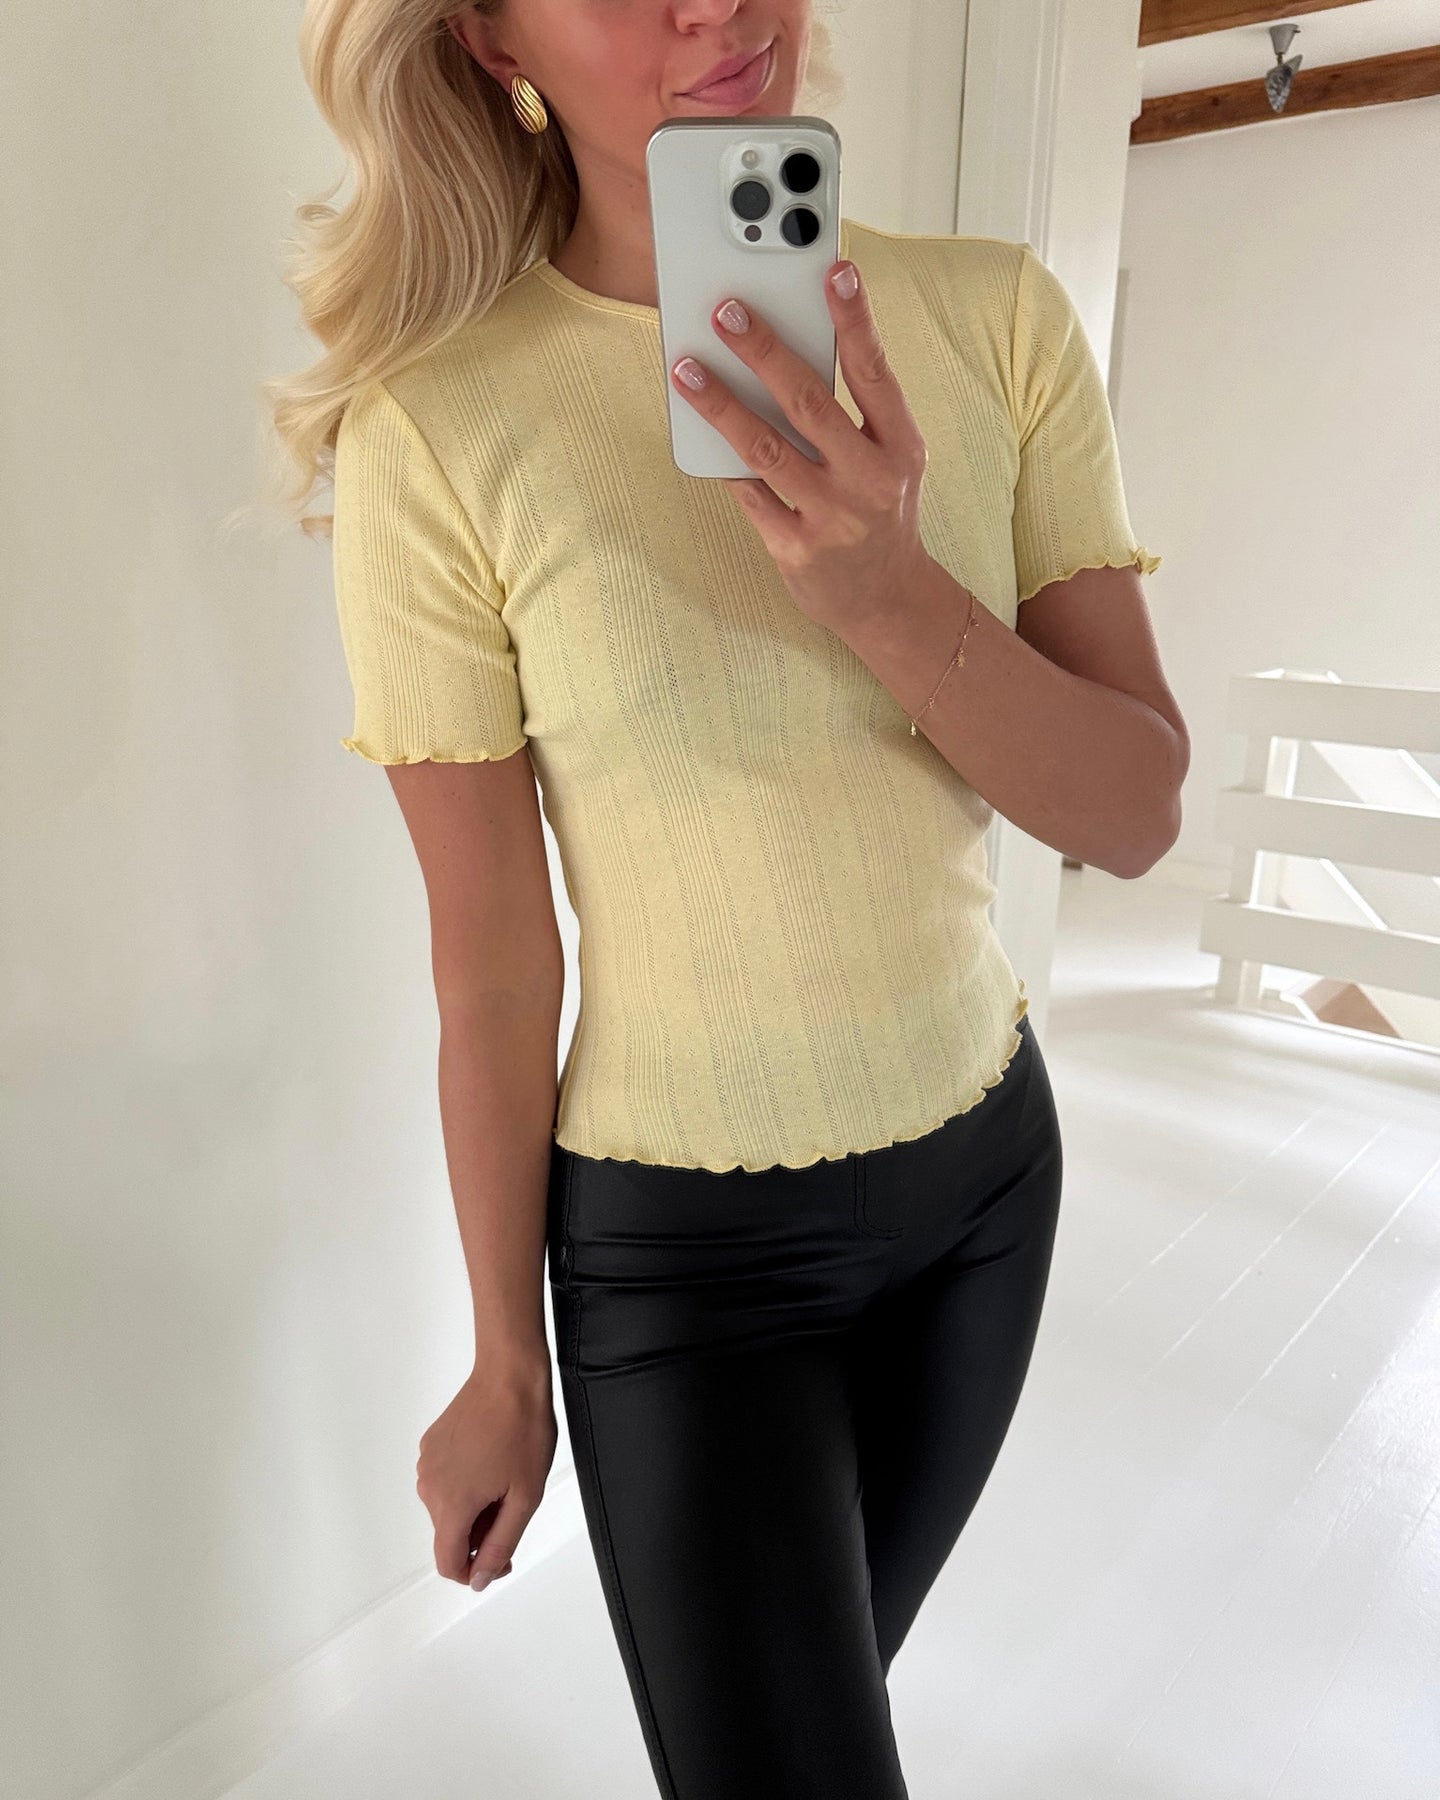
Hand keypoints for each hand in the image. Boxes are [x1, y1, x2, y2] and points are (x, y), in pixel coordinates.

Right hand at [415, 1356, 556, 1591]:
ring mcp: (426, 1463)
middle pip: (449, 1534)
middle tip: (514, 1504)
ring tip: (504, 1477)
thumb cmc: (523, 1431)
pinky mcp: (430, 1445)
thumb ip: (499, 1544)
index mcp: (451, 1504)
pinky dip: (465, 1483)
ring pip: (448, 1507)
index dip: (475, 1571)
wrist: (509, 1376)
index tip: (501, 1556)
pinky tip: (490, 1460)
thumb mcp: (524, 1497)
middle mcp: (428, 1486)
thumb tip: (479, 1579)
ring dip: (473, 1506)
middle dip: (480, 1533)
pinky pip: (445, 1480)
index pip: (448, 1563)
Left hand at [669, 261, 933, 636]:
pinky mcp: (795, 549)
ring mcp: (832, 517)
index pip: (875, 371)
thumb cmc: (882, 511)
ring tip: (686, 370)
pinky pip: (749, 494)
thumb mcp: (891, 458)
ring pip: (767, 448)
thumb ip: (857, 410)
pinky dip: (720, 460)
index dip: (855, 318)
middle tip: (727, 311)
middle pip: (810, 404)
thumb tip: (792, 345)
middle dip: (765, 352)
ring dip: (721, 405)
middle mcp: (869, 480)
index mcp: (900, 446)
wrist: (887, 600)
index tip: (835, 269)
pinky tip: (693, 429)